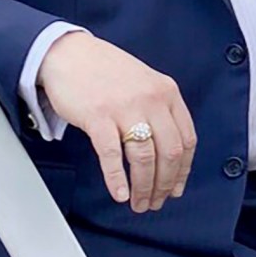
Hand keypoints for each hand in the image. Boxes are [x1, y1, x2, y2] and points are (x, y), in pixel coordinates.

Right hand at [36, 30, 197, 212]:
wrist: (68, 53)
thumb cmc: (105, 70)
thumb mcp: (145, 82)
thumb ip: (160, 110)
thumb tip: (168, 153)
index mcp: (167, 92)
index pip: (186, 139)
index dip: (183, 170)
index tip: (177, 187)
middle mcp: (151, 99)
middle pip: (169, 153)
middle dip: (164, 184)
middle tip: (156, 202)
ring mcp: (125, 108)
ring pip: (144, 158)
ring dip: (144, 187)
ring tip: (139, 203)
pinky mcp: (98, 117)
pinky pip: (112, 155)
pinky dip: (117, 179)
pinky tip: (119, 193)